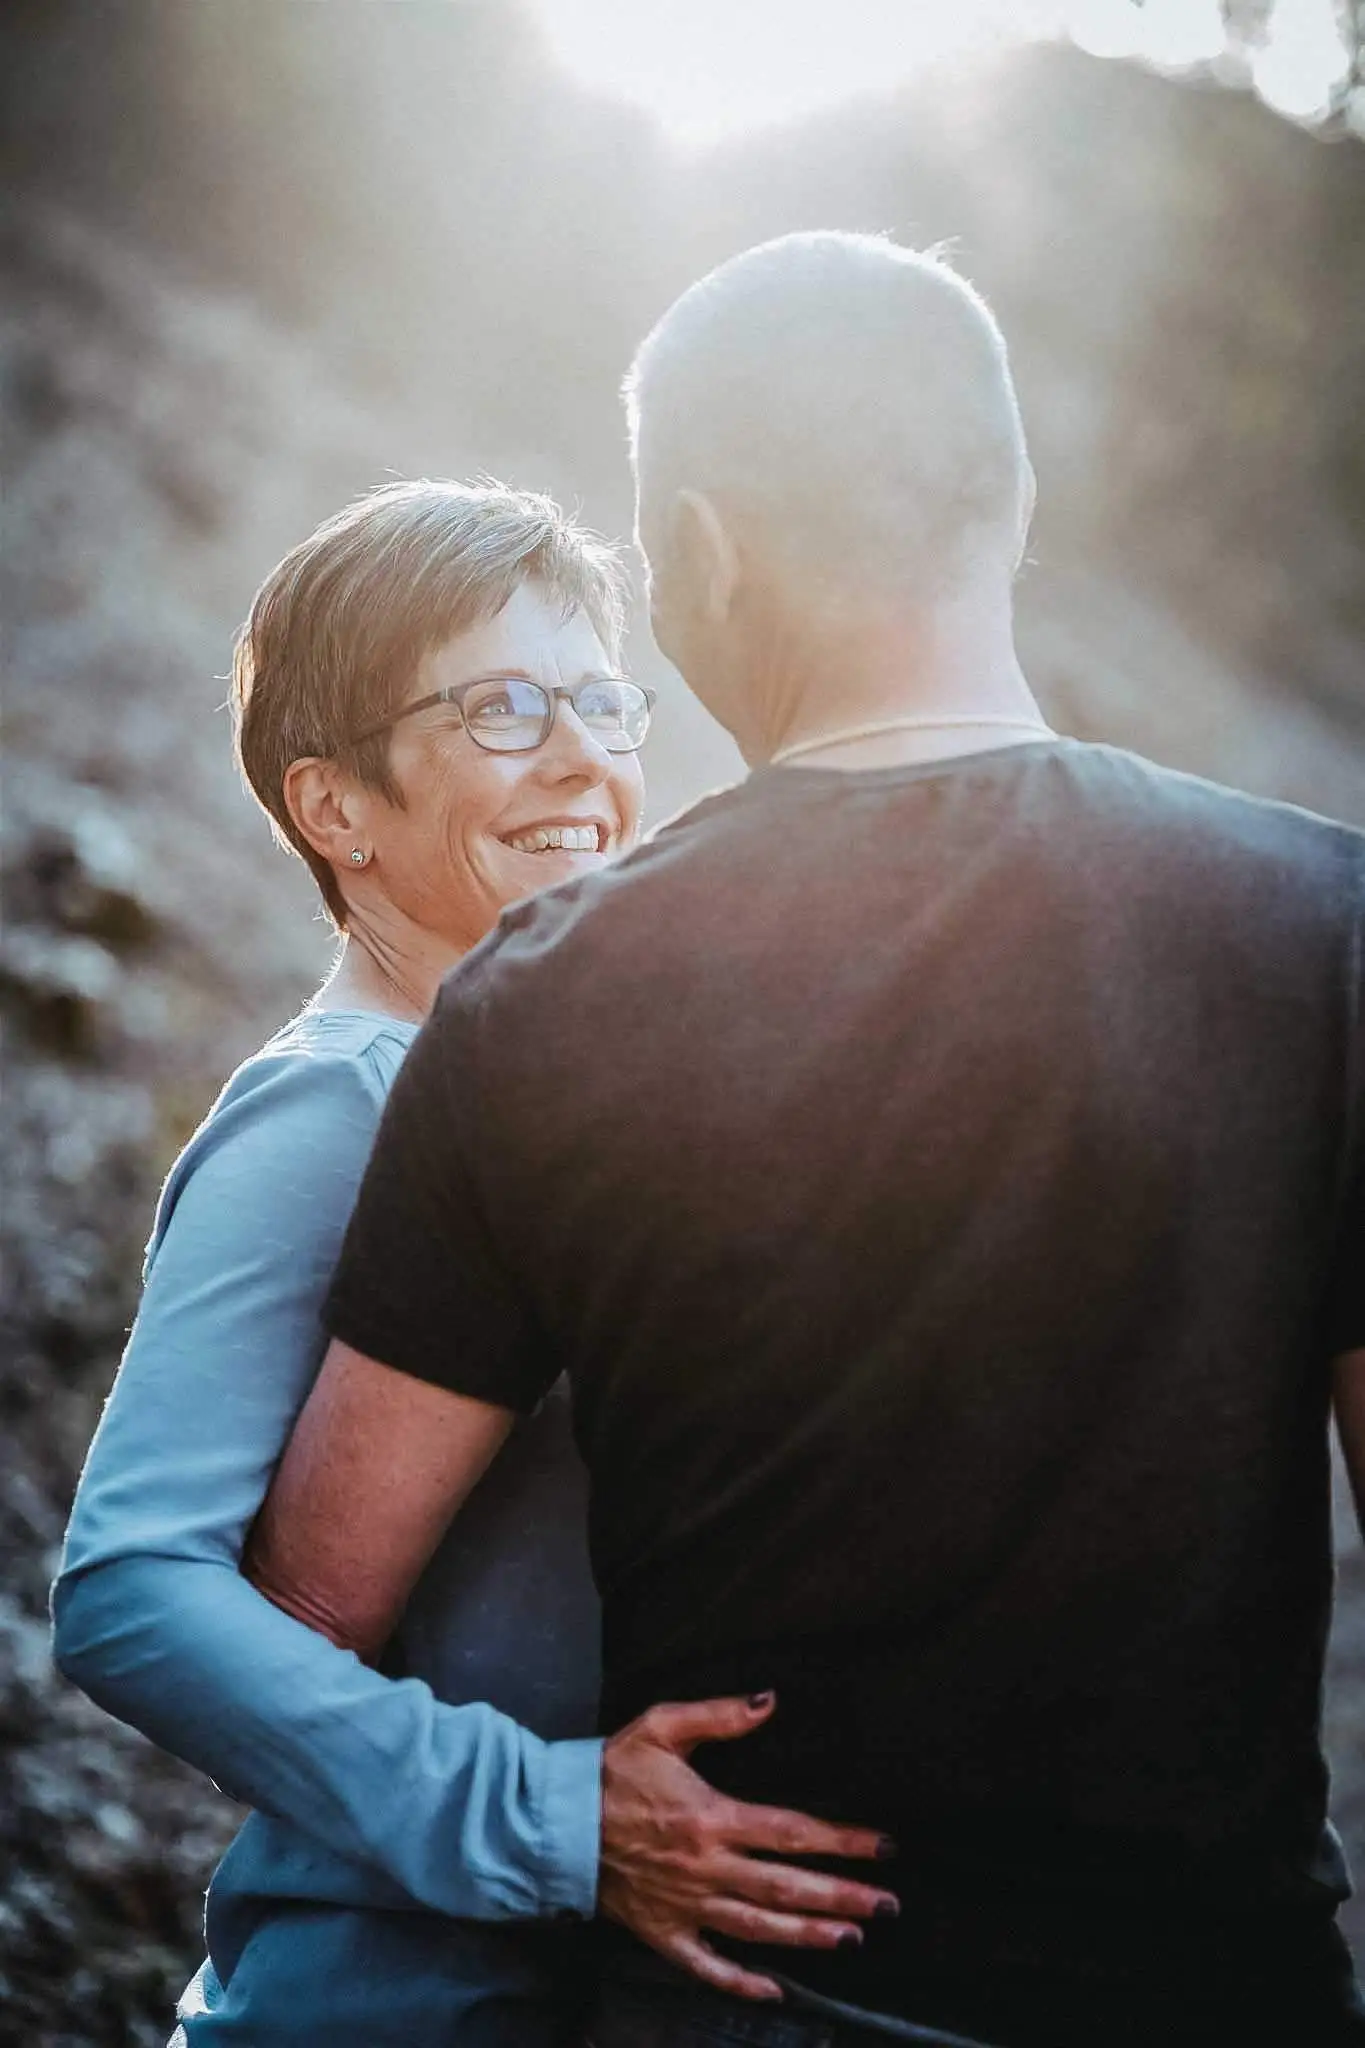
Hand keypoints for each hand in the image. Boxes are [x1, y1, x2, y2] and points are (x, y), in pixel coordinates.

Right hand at [598, 1692, 895, 2001]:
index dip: (843, 1841)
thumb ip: (720, 1715)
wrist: (554, 1819)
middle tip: (887, 1905)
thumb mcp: (662, 1726)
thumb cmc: (611, 1768)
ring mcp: (685, 1905)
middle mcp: (706, 1867)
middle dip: (842, 1897)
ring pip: (758, 1929)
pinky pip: (706, 1965)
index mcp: (712, 1818)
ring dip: (808, 1936)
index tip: (883, 1847)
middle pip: (786, 1888)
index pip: (792, 1832)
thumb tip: (769, 1701)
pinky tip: (774, 1989)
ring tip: (851, 1939)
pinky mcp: (661, 1932)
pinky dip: (741, 1982)